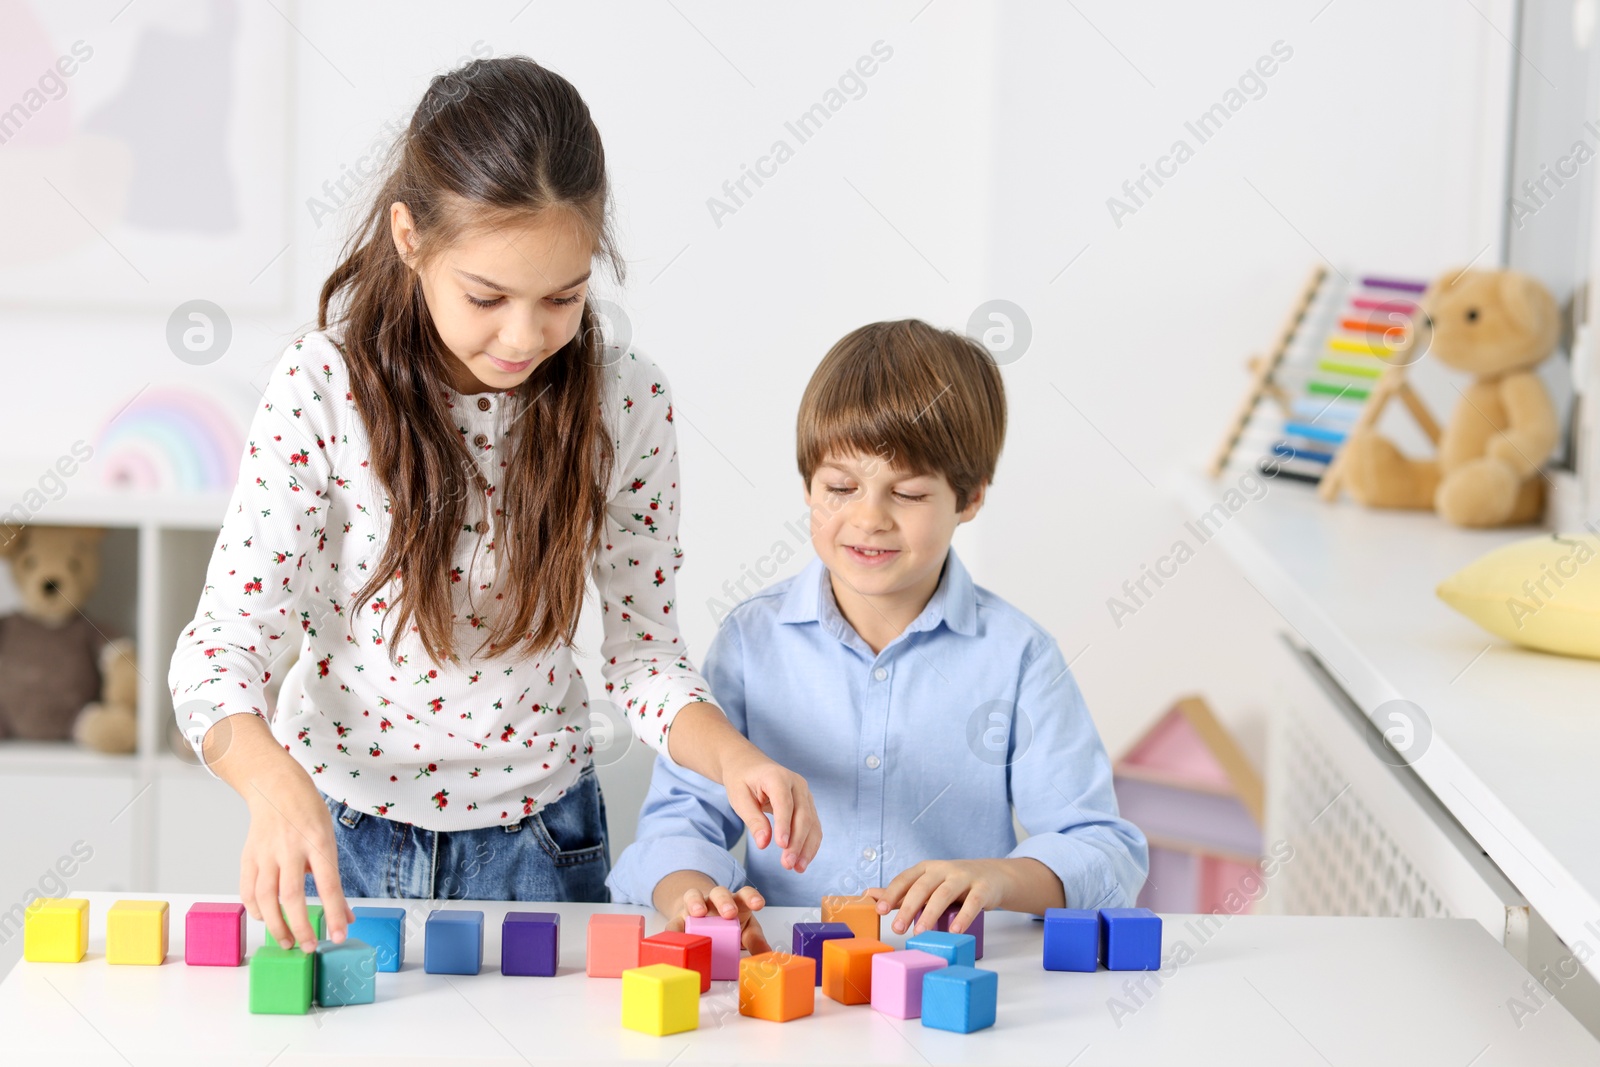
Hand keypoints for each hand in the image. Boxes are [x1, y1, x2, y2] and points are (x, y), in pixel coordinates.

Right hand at [239, 766, 353, 951]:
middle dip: (300, 926)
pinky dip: (255, 909)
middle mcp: (291, 848)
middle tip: (308, 947)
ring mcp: (266, 852)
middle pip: (291, 895)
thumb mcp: (329, 841)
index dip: (335, 913)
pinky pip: (247, 889)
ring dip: (275, 924)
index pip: (328, 885)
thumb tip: (346, 916)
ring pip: (265, 896)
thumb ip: (334, 881)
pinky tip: (265, 919)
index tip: (340, 936)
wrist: (277, 788)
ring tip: (287, 941)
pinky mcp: (248, 856)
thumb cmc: (308, 815)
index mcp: (319, 843)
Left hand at [663, 703, 821, 872]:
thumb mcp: (738, 798)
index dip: (784, 825)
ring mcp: (805, 794)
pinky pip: (813, 826)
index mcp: (777, 777)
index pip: (785, 803)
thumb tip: (764, 843)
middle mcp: (797, 784)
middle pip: (803, 815)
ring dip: (806, 847)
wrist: (749, 765)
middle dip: (797, 842)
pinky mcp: (807, 804)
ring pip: (812, 823)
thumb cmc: (741, 780)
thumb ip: (752, 820)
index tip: (781, 846)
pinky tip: (802, 861)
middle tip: (787, 865)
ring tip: (797, 868)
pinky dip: (809, 844)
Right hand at [667, 883, 771, 954]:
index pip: (745, 894)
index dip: (752, 897)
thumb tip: (767, 955)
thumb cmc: (728, 925)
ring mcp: (695, 907)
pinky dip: (673, 929)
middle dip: (725, 901)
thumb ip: (755, 941)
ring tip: (699, 912)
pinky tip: (675, 936)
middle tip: (729, 913)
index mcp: (735, 902)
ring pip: (694, 896)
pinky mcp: (679, 919)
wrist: (703, 922)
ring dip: (696, 902)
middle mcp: (714, 900)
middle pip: (719, 892)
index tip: (758, 905)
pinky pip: (673, 922)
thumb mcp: (745, 932)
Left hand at [869, 859, 1013, 936]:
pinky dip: (963, 917)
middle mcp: (943, 869)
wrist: (994, 876)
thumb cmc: (954, 883)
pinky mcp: (983, 889)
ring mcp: (964, 878)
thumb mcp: (928, 885)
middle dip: (908, 907)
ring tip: (920, 932)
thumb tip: (871, 896)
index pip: (905, 879)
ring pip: (944, 894)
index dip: (892, 893)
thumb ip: (903, 893)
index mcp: (927, 868)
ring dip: (930, 913)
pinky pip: (972, 903)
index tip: (880, 910)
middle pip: (922, 887)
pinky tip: (954, 931)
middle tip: (897, 928)